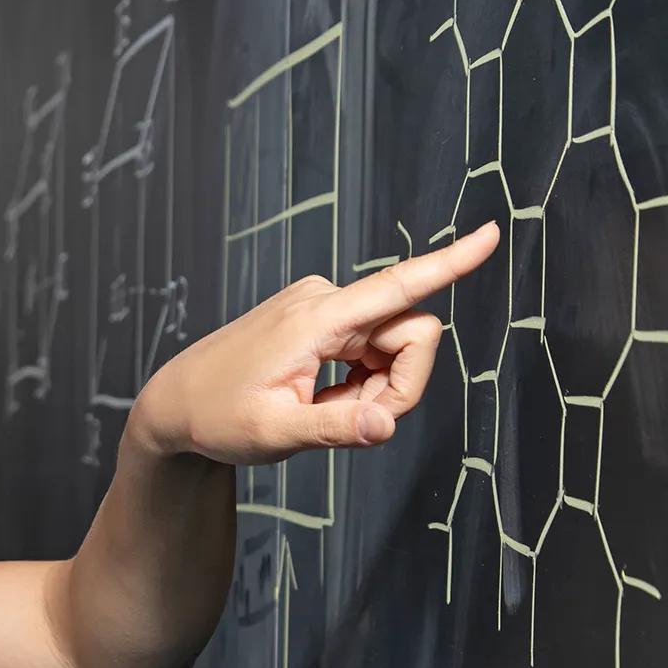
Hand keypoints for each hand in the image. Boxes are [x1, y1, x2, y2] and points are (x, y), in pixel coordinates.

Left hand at [129, 221, 499, 465]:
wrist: (174, 403)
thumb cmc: (216, 418)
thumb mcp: (272, 435)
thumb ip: (333, 431)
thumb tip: (386, 425)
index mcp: (316, 319)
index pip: (398, 285)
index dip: (450, 262)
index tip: (493, 232)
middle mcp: (326, 300)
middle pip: (412, 336)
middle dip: (396, 386)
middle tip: (344, 421)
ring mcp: (324, 307)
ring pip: (393, 347)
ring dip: (371, 389)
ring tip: (316, 409)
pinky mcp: (322, 317)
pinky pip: (370, 348)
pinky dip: (356, 382)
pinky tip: (315, 397)